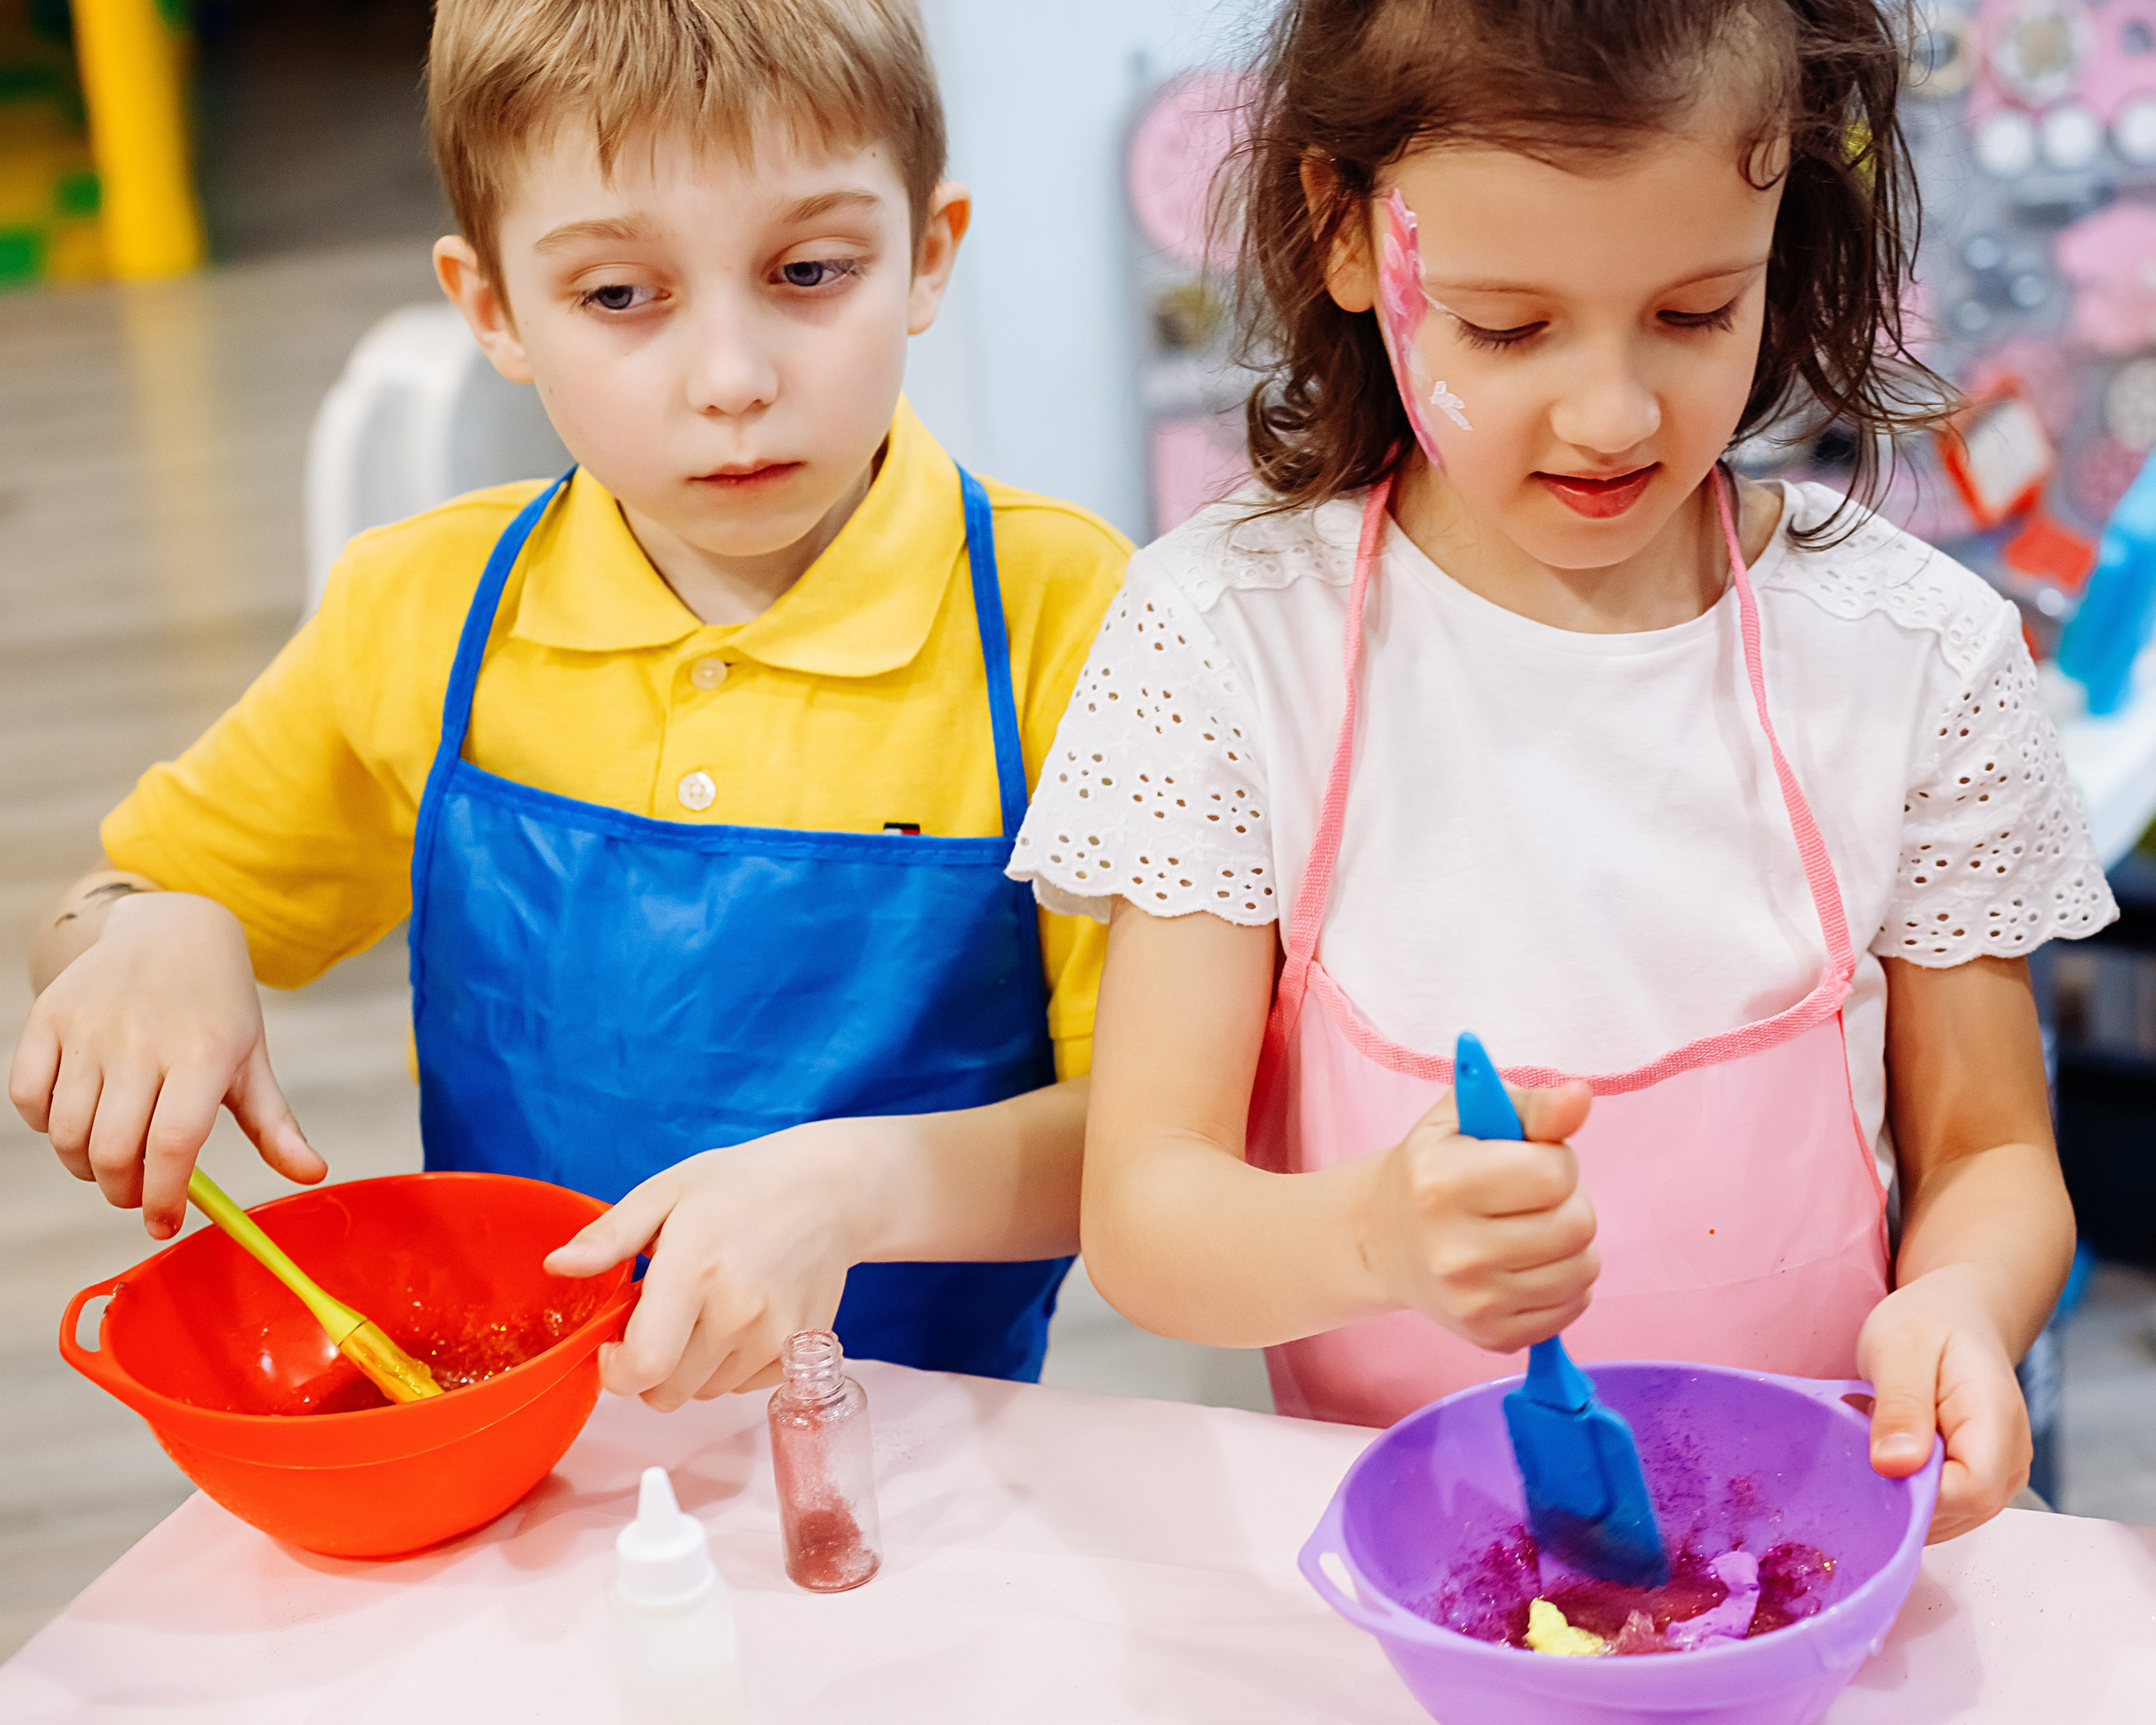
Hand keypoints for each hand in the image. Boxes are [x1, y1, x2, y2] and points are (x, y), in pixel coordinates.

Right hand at [9, 891, 322, 1237]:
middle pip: (113, 1150)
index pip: (172, 1144)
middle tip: (138, 1194)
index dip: (163, 1197)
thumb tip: (311, 1175)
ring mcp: (89, 1028)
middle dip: (124, 1192)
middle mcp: (141, 1040)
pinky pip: (27, 1098)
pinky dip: (45, 1127)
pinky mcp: (48, 1018)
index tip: (165, 1223)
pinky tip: (77, 1121)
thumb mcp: (252, 1059)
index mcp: (202, 1054)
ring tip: (111, 1161)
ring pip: (66, 1134)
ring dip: (84, 1167)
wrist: (172, 929)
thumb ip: (276, 1124)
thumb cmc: (218, 1007)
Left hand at [544, 1120, 873, 1410]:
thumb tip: (557, 1266)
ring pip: (704, 1392)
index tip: (612, 1347)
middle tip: (662, 1316)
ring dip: (691, 1366)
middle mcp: (738, 1311)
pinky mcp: (801, 1348)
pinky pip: (744, 1387)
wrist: (832, 1189)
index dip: (616, 1371)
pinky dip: (731, 1365)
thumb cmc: (744, 1185)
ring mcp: (775, 1335)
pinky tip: (739, 1318)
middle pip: (667, 1393)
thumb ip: (609, 1236)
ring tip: (706, 1309)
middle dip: (649, 1368)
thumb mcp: (667, 1192)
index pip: (643, 1368)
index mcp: (695, 1270)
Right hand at [1357, 1079, 1597, 1352]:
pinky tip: (1527, 1264)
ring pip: (1583, 1269)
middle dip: (1567, 1202)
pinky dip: (1564, 1283)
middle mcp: (1454, 1251)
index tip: (1527, 1159)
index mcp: (1443, 1184)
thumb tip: (1579, 1096)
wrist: (1383, 1239)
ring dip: (1570, 1244)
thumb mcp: (1467, 1117)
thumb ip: (1532, 1106)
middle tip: (1529, 1197)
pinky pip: (1573, 1308)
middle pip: (1577, 1226)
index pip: (1553, 1175)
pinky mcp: (1492, 1336)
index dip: (1554, 1160)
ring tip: (1530, 1228)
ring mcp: (1473, 1302)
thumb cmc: (1435, 1166)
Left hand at [1859, 1265, 2031, 1541]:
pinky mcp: (1975, 1486)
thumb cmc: (1928, 1325)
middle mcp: (2008, 1465)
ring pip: (1939, 1519)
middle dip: (1896, 1489)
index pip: (1967, 1492)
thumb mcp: (1901, 1349)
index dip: (1913, 1491)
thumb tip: (1895, 1466)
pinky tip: (1889, 1450)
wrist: (1954, 1318)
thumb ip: (1901, 1406)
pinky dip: (1902, 1489)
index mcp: (1997, 1426)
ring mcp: (1995, 1481)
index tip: (1870, 1458)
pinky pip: (1934, 1510)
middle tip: (1865, 1434)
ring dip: (1895, 1489)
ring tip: (1879, 1433)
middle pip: (1953, 1514)